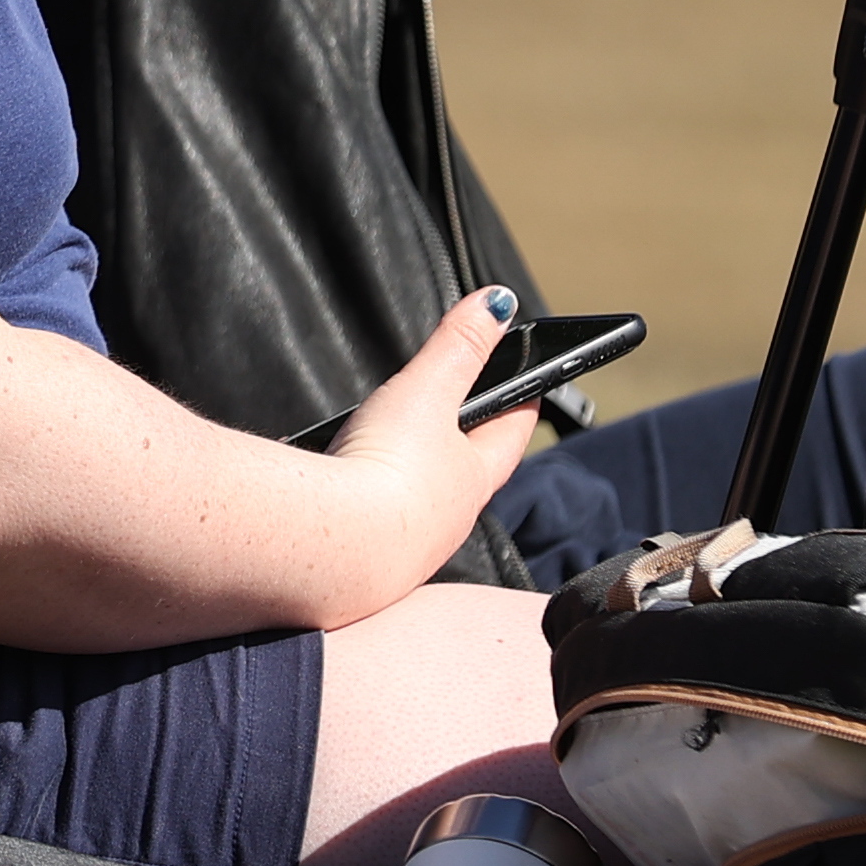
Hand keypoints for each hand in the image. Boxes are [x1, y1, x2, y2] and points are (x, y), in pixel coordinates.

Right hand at [321, 286, 548, 574]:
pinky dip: (373, 504)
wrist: (334, 547)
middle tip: (469, 414)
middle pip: (471, 470)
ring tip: (401, 452)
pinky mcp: (368, 563)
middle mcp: (450, 518)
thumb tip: (496, 302)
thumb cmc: (387, 469)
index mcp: (474, 478)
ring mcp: (411, 545)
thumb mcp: (425, 390)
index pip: (512, 432)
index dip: (522, 404)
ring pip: (427, 501)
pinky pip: (380, 524)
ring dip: (420, 476)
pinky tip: (351, 495)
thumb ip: (457, 344)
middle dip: (470, 441)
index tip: (532, 383)